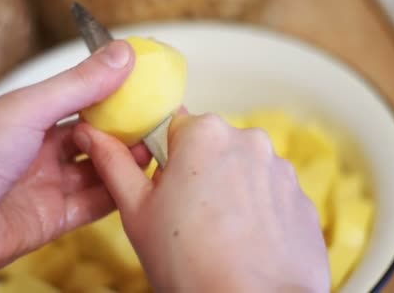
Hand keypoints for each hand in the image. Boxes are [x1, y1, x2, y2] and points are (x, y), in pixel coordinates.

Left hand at [0, 40, 150, 292]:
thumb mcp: (28, 110)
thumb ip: (79, 85)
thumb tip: (123, 53)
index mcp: (25, 116)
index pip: (78, 99)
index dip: (111, 92)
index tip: (144, 85)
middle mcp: (37, 149)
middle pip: (91, 136)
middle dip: (123, 129)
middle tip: (157, 120)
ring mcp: (46, 185)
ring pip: (96, 170)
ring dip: (124, 161)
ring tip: (156, 149)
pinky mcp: (53, 219)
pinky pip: (92, 204)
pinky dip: (116, 193)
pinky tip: (138, 182)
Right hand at [75, 112, 330, 291]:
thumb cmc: (192, 266)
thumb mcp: (137, 212)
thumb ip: (114, 164)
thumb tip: (91, 135)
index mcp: (205, 134)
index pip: (174, 127)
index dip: (163, 159)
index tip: (162, 187)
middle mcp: (248, 140)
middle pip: (210, 147)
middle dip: (196, 173)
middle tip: (185, 217)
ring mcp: (280, 169)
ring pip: (240, 170)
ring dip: (228, 191)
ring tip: (217, 234)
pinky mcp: (302, 198)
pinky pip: (268, 194)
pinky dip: (256, 210)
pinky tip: (243, 240)